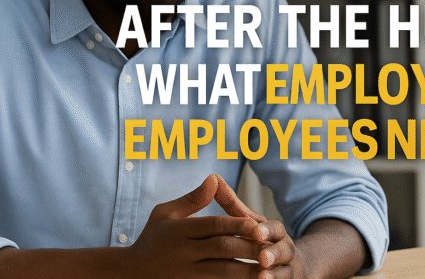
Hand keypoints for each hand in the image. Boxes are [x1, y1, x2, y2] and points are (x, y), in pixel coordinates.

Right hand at [125, 174, 264, 277]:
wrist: (129, 274)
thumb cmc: (152, 239)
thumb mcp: (165, 214)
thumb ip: (192, 199)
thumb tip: (214, 179)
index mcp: (179, 231)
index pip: (213, 225)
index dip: (236, 224)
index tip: (257, 224)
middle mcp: (183, 253)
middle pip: (221, 249)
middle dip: (247, 248)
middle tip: (270, 246)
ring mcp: (185, 273)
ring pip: (221, 272)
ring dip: (245, 271)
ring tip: (267, 268)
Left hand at [211, 174, 308, 278]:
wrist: (290, 264)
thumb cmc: (261, 239)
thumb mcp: (249, 221)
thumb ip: (232, 204)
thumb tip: (213, 178)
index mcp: (274, 232)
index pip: (274, 228)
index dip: (266, 230)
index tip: (256, 232)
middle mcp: (284, 249)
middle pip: (284, 250)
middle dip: (274, 253)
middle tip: (262, 257)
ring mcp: (287, 269)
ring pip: (285, 272)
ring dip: (275, 274)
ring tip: (262, 277)